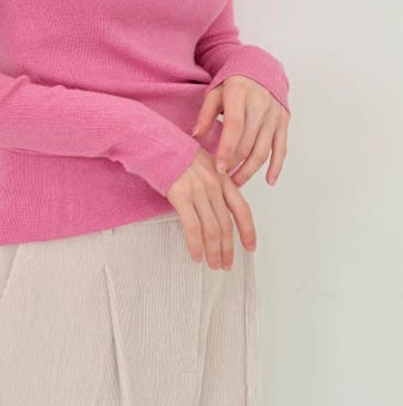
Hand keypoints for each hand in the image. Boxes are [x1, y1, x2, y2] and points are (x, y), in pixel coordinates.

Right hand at [165, 148, 256, 269]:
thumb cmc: (174, 151)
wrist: (154, 140)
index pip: (242, 208)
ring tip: (213, 264)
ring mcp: (198, 190)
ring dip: (214, 252)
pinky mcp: (181, 196)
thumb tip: (219, 205)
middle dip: (228, 249)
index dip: (248, 231)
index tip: (250, 247)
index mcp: (222, 177)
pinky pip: (193, 227)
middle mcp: (213, 184)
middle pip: (226, 224)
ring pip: (212, 229)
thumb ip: (214, 182)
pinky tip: (196, 256)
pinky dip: (196, 245)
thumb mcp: (203, 162)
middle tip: (226, 264)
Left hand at [193, 75, 289, 187]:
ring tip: (236, 183)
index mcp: (240, 95)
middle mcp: (260, 105)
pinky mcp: (283, 121)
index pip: (234, 127)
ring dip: (249, 171)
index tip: (218, 168)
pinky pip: (281, 148)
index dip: (226, 149)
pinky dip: (276, 167)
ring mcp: (274, 114)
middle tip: (221, 179)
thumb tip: (195, 135)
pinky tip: (268, 180)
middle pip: (248, 143)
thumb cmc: (233, 82)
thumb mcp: (215, 92)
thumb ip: (205, 114)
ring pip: (263, 150)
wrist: (260, 68)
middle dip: (234, 165)